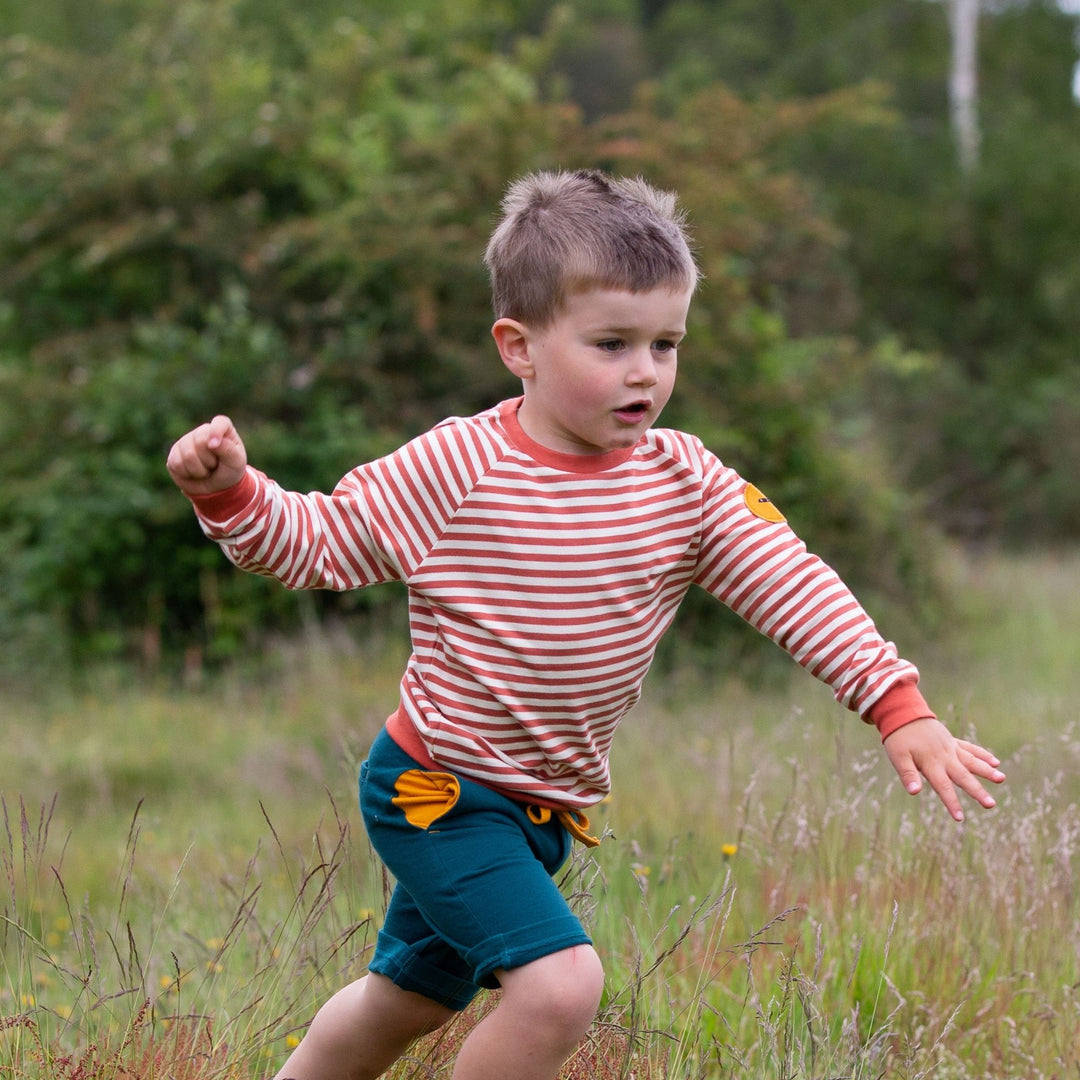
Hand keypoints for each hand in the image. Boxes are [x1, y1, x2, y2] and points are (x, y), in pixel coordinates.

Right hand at [166, 414, 247, 495]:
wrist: (216, 488)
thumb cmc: (229, 471)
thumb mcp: (236, 462)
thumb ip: (228, 450)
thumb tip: (211, 442)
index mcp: (223, 429)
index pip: (220, 422)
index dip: (216, 432)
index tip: (213, 446)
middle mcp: (203, 432)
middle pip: (200, 442)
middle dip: (209, 461)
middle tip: (214, 466)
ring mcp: (186, 441)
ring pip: (188, 455)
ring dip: (199, 470)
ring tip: (205, 470)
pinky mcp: (174, 453)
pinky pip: (176, 464)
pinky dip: (187, 474)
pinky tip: (193, 473)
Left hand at [883, 716, 1004, 821]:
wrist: (903, 714)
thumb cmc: (898, 739)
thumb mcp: (898, 757)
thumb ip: (908, 774)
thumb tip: (914, 792)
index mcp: (931, 764)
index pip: (943, 787)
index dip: (951, 803)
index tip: (960, 818)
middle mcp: (945, 757)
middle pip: (963, 776)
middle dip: (977, 792)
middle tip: (991, 805)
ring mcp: (951, 748)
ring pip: (972, 761)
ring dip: (987, 771)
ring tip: (1001, 778)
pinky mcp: (952, 741)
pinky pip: (970, 748)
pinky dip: (983, 755)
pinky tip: (996, 762)